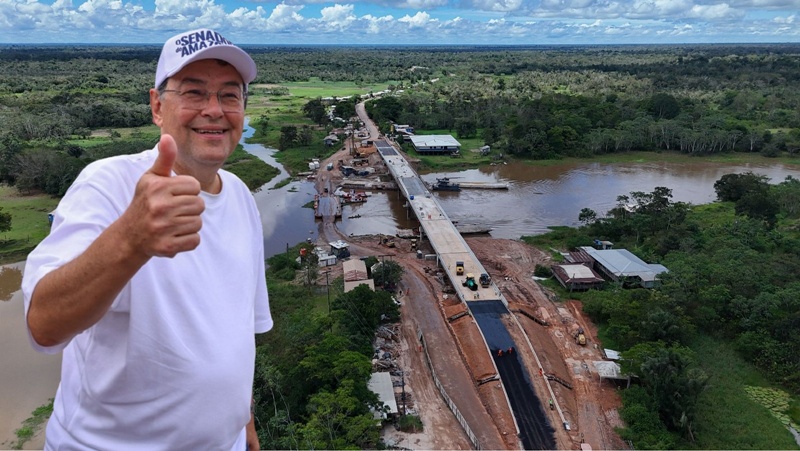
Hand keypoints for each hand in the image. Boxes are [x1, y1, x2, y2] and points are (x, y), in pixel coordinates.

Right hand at [122, 134, 203, 257]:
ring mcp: (162, 228)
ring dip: (189, 224)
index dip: (188, 191)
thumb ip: (165, 158)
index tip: (175, 195)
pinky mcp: (166, 246)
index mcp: (157, 187)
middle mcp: (159, 207)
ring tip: (173, 222)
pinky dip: (188, 239)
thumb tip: (168, 136)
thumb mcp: (152, 178)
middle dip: (191, 208)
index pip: (195, 186)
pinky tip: (174, 235)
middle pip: (200, 205)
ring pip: (198, 223)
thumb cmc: (146, 201)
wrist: (130, 235)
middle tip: (174, 211)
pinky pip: (195, 240)